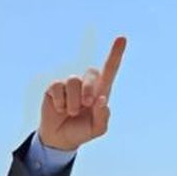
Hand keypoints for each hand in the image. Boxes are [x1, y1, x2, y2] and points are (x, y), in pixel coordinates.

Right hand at [39, 36, 125, 150]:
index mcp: (101, 90)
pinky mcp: (54, 87)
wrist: (61, 138)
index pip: (110, 69)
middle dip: (90, 89)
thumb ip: (103, 117)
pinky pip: (57, 87)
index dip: (116, 54)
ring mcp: (69, 84)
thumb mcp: (97, 129)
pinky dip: (60, 101)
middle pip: (92, 72)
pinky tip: (60, 109)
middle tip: (87, 104)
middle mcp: (86, 83)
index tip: (122, 38)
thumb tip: (102, 100)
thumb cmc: (83, 130)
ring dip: (74, 101)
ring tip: (72, 112)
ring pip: (73, 80)